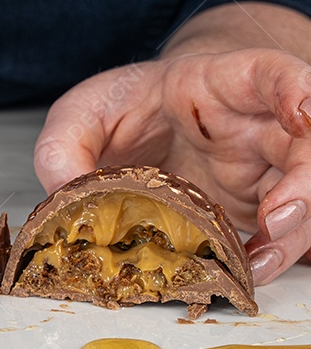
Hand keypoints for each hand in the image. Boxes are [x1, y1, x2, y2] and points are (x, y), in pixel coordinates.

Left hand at [34, 47, 310, 285]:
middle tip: (277, 220)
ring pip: (306, 198)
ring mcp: (263, 170)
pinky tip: (245, 273)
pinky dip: (270, 256)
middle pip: (309, 148)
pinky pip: (279, 234)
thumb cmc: (126, 110)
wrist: (141, 129)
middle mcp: (259, 125)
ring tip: (258, 264)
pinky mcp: (254, 210)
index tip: (303, 116)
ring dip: (293, 235)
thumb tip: (62, 194)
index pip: (279, 76)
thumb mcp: (82, 113)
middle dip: (306, 185)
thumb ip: (63, 145)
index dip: (300, 93)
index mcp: (226, 84)